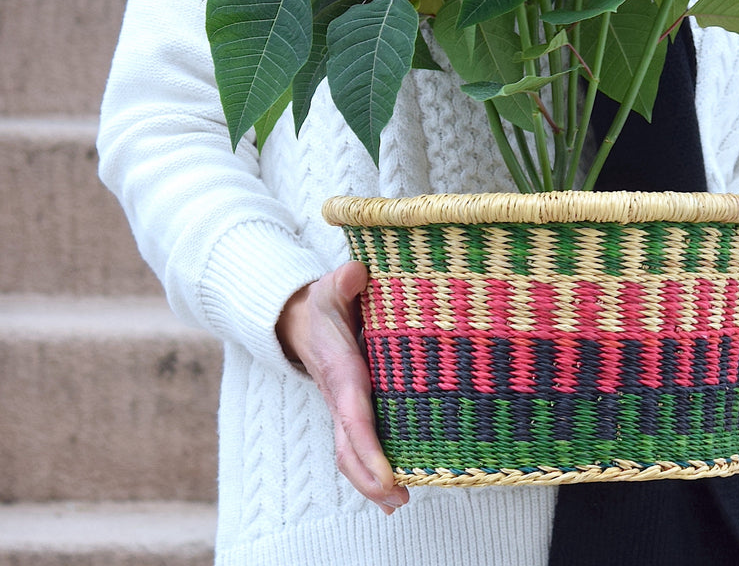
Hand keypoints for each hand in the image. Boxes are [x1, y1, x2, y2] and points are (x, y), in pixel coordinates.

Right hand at [276, 261, 409, 513]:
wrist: (300, 321)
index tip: (388, 476)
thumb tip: (356, 275)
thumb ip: (343, 282)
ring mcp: (344, 408)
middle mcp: (341, 397)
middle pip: (350, 447)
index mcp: (342, 372)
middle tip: (399, 499)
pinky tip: (392, 491)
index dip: (370, 448)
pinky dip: (372, 470)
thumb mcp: (331, 288)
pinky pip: (358, 446)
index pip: (355, 416)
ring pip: (352, 453)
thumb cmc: (325, 306)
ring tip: (398, 502)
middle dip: (370, 477)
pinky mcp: (352, 411)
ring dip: (372, 481)